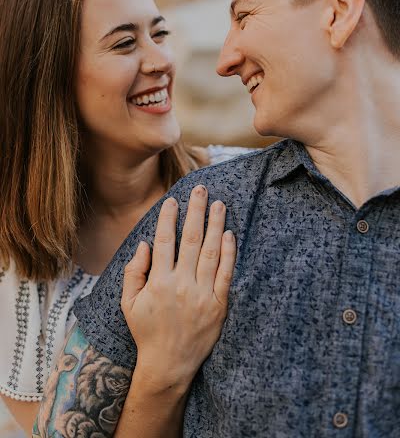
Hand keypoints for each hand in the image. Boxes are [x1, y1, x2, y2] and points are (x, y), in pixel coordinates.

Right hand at [121, 185, 235, 393]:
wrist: (169, 364)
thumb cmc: (147, 331)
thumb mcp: (128, 303)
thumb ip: (133, 272)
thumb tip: (144, 243)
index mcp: (158, 282)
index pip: (164, 241)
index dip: (168, 218)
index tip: (173, 200)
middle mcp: (181, 284)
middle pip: (190, 239)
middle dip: (195, 211)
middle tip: (201, 189)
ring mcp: (202, 294)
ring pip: (210, 252)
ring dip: (215, 225)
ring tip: (219, 204)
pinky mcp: (219, 304)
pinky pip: (226, 273)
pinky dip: (228, 253)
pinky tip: (229, 234)